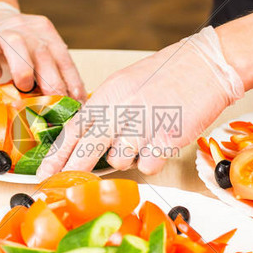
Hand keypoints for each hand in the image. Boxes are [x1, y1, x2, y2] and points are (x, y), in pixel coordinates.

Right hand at [0, 2, 85, 99]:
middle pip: (44, 54)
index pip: (63, 58)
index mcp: (46, 33)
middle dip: (52, 82)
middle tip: (55, 104)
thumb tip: (67, 104)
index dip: (72, 81)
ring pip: (16, 45)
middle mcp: (27, 30)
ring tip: (24, 88)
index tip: (77, 102)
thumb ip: (49, 72)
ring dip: (24, 70)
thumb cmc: (16, 47)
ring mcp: (2, 32)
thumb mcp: (37, 53)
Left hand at [37, 26, 244, 176]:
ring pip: (119, 161)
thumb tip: (89, 135)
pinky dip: (152, 160)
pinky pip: (148, 165)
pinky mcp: (165, 138)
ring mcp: (142, 125)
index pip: (74, 129)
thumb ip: (107, 109)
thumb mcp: (126, 85)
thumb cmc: (168, 74)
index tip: (45, 173)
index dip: (56, 155)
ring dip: (127, 158)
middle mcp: (120, 110)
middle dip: (72, 172)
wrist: (207, 65)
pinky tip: (160, 143)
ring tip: (141, 141)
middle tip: (60, 188)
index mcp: (107, 95)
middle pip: (86, 150)